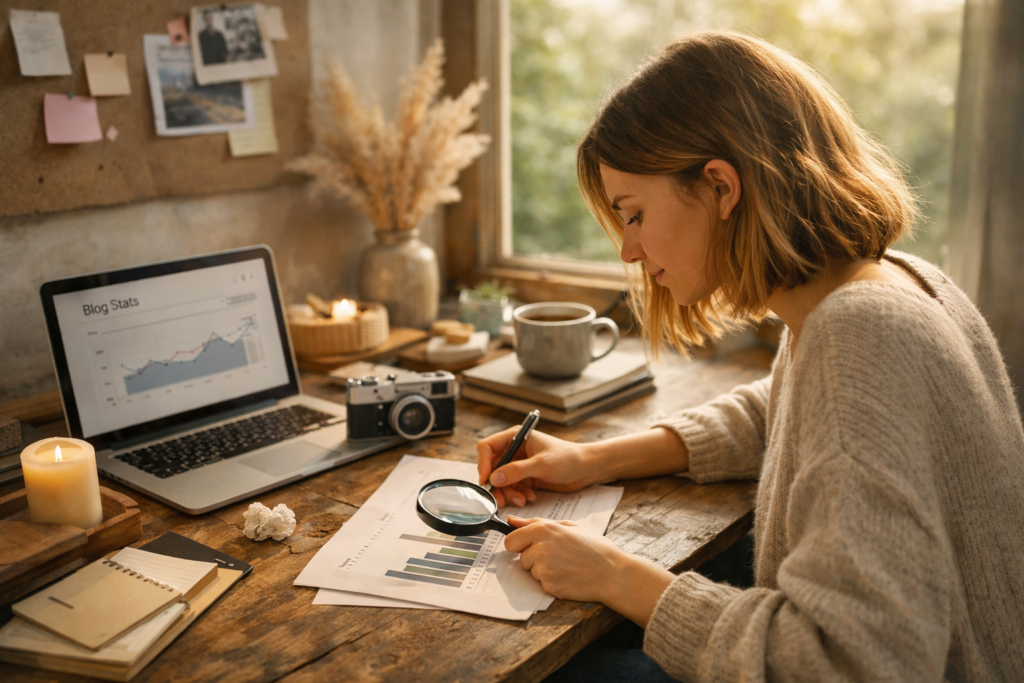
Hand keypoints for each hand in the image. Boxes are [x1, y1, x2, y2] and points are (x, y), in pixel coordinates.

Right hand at [476, 428, 594, 506]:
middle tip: (501, 500)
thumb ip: (517, 470)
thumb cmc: (568, 458)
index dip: (483, 464)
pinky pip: (512, 488)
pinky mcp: (525, 477)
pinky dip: (517, 495)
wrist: (586, 469)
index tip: (487, 482)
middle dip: (497, 485)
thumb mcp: (542, 464)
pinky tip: (529, 497)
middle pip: (492, 468)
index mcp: (515, 437)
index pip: (487, 447)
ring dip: (508, 493)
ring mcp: (519, 464)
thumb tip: (494, 478)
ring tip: (522, 500)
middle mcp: (514, 450)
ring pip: (501, 481)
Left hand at [503, 516, 626, 602]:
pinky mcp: (549, 586)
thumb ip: (536, 522)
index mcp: (543, 530)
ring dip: (543, 570)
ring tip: (566, 565)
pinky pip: (542, 584)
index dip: (519, 544)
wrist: (613, 573)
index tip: (528, 546)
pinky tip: (569, 576)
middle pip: (522, 557)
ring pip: (532, 571)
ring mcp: (544, 569)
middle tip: (557, 556)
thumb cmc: (594, 547)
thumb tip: (511, 520)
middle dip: (533, 558)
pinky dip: (552, 582)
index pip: (510, 541)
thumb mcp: (568, 526)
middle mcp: (540, 548)